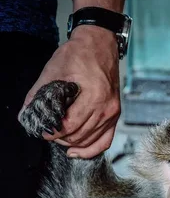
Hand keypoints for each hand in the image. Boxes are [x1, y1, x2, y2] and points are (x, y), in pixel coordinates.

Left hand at [19, 26, 120, 158]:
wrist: (100, 46)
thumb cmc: (80, 55)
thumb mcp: (54, 71)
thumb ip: (39, 94)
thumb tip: (27, 114)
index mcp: (93, 96)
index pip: (70, 126)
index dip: (54, 132)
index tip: (44, 131)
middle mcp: (106, 108)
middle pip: (79, 136)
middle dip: (61, 138)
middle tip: (50, 132)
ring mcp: (112, 113)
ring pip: (90, 141)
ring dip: (73, 143)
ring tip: (61, 138)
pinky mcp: (115, 116)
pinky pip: (104, 142)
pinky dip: (90, 150)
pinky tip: (77, 151)